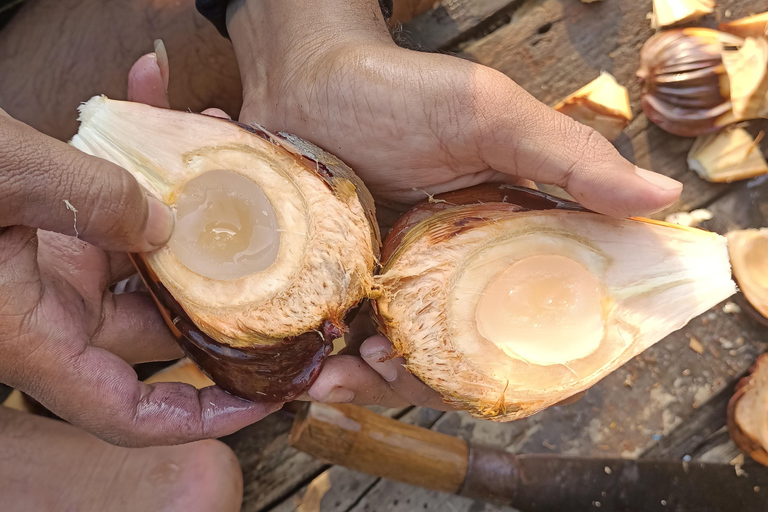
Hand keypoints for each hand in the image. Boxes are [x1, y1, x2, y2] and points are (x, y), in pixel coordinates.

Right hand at [0, 52, 279, 447]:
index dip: (203, 416)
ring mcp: (56, 266)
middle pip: (166, 322)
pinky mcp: (53, 227)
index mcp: (34, 333)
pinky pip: (113, 205)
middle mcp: (53, 309)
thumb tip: (162, 220)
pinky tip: (153, 95)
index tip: (265, 398)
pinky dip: (135, 160)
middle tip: (281, 244)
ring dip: (189, 203)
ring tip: (225, 144)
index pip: (130, 411)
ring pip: (152, 257)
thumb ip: (82, 199)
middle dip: (227, 285)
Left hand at [220, 0, 682, 409]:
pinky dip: (331, 361)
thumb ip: (567, 158)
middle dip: (426, 378)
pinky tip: (313, 368)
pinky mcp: (346, 280)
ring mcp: (396, 278)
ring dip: (372, 380)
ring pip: (399, 355)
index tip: (493, 373)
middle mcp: (453, 269)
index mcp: (504, 241)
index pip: (528, 319)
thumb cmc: (401, 90)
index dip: (518, 360)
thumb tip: (662, 196)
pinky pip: (345, 336)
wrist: (306, 77)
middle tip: (389, 367)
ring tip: (337, 374)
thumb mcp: (489, 116)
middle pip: (457, 352)